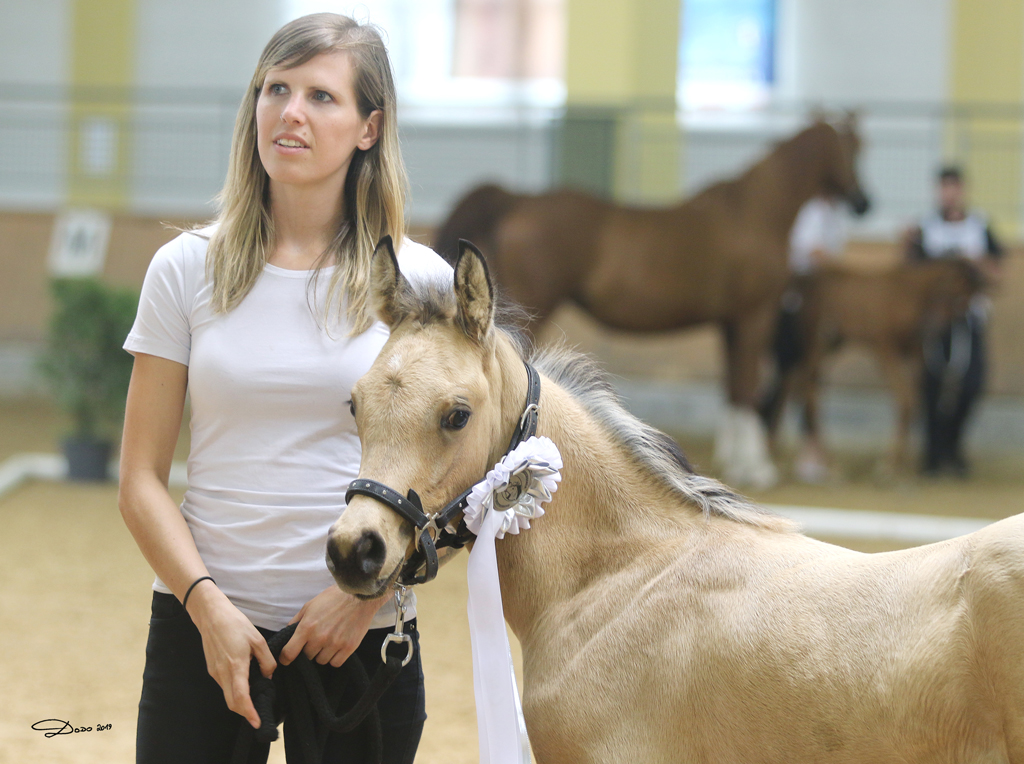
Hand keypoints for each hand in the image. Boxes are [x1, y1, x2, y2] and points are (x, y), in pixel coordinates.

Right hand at [188, 585, 275, 728]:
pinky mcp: (211, 668)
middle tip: (258, 716)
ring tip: (254, 701)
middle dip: (245, 712)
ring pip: (227, 695)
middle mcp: (222, 673)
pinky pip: (223, 686)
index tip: (257, 722)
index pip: (240, 697)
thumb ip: (266, 660)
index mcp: (236, 666)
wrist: (211, 615)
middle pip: (232, 702)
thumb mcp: (258, 640)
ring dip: (239, 702)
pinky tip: (244, 685)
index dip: (249, 713)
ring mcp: (215, 672)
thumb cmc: (236, 624)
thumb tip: (268, 675)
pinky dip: (233, 691)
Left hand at [279, 586, 385, 667]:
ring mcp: (334, 644)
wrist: (359, 596)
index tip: (286, 659)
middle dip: (309, 649)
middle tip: (316, 639)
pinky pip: (335, 663)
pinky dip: (335, 657)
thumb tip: (287, 634)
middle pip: (307, 657)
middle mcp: (319, 638)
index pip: (289, 653)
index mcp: (307, 627)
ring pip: (321, 661)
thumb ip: (296, 621)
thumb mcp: (310, 605)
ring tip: (329, 640)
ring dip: (322, 653)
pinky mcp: (348, 648)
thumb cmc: (333, 598)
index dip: (285, 658)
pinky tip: (337, 646)